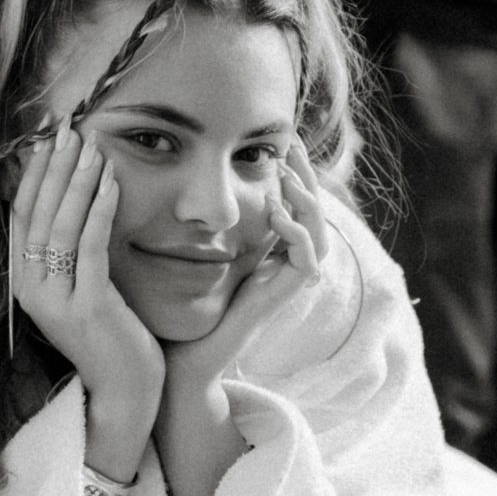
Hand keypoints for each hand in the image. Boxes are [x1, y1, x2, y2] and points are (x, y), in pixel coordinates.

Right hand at [12, 124, 164, 479]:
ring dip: (77, 180)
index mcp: (23, 282)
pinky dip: (99, 210)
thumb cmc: (109, 334)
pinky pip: (89, 247)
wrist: (125, 390)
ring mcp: (55, 300)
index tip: (46, 137)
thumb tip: (73, 197)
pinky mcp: (86, 307)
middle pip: (37, 213)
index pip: (21, 215)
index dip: (32, 174)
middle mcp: (30, 289)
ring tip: (91, 145)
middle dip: (53, 167)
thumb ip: (70, 250)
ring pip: (61, 226)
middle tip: (68, 128)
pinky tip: (111, 181)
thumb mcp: (80, 286)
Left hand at [163, 136, 327, 401]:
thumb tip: (193, 181)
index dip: (295, 172)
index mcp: (269, 254)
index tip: (283, 140)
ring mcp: (284, 283)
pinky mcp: (280, 297)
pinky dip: (296, 233)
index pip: (296, 206)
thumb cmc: (178, 306)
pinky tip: (275, 212)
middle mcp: (282, 267)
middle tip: (292, 145)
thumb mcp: (194, 252)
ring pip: (318, 234)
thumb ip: (204, 222)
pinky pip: (304, 259)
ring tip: (286, 174)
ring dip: (306, 200)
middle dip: (307, 176)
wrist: (180, 355)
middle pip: (315, 214)